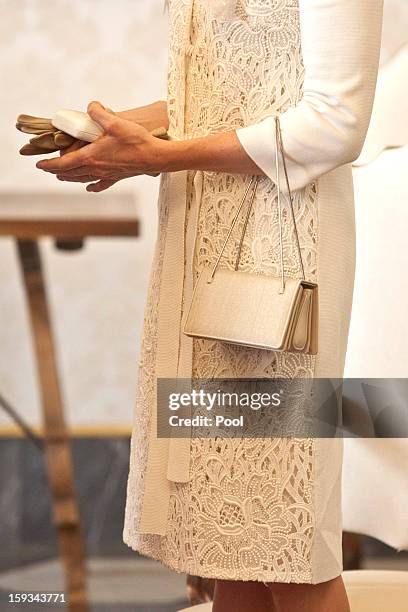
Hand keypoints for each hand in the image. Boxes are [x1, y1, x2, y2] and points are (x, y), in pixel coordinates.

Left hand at [36, 102, 165, 191]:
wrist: (155, 157)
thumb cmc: (136, 141)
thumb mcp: (115, 122)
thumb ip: (99, 113)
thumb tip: (91, 107)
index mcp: (92, 156)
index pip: (65, 162)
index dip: (50, 164)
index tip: (40, 165)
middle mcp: (97, 168)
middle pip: (71, 172)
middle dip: (57, 171)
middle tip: (48, 168)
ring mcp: (106, 174)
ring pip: (82, 179)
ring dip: (70, 178)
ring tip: (62, 176)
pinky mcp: (117, 177)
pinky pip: (101, 184)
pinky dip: (93, 186)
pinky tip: (89, 187)